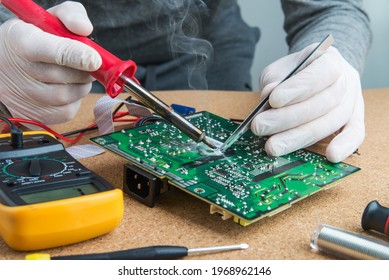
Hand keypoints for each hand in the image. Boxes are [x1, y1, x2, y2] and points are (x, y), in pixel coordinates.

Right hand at [0, 1, 101, 123]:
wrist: (6, 66)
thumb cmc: (35, 39)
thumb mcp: (48, 19)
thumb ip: (70, 16)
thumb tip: (84, 28)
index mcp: (21, 40)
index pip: (51, 51)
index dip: (76, 56)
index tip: (95, 59)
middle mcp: (19, 70)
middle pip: (66, 76)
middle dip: (84, 70)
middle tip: (86, 63)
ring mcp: (25, 96)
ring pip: (70, 95)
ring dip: (81, 85)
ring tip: (73, 74)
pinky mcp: (34, 115)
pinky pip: (67, 111)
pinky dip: (74, 100)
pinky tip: (65, 87)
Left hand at [251, 44, 363, 162]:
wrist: (315, 75)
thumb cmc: (295, 73)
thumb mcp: (280, 70)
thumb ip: (274, 80)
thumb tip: (268, 95)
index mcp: (329, 59)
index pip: (319, 72)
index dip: (297, 88)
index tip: (273, 100)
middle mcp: (346, 79)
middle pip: (322, 102)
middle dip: (287, 118)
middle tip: (260, 127)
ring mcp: (353, 101)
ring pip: (331, 122)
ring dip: (299, 137)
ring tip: (272, 146)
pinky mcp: (355, 120)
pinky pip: (356, 134)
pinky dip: (345, 146)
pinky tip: (330, 156)